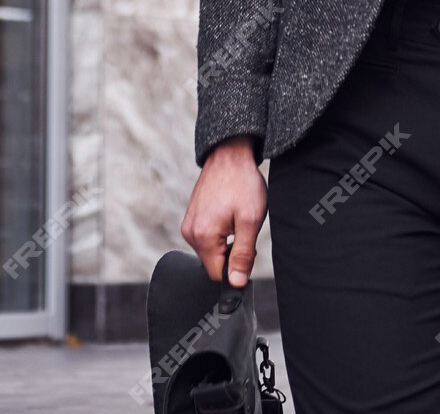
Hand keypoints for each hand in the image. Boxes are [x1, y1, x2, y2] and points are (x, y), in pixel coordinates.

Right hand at [182, 135, 268, 286]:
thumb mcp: (250, 221)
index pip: (217, 275)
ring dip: (227, 244)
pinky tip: (230, 216)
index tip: (248, 255)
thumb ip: (242, 255)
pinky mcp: (192, 218)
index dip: (236, 272)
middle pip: (214, 264)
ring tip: (238, 220)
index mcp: (203, 236)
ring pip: (211, 251)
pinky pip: (207, 238)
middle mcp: (190, 233)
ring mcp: (189, 225)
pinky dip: (220, 234)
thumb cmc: (242, 184)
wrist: (230, 155)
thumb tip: (236, 284)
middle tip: (245, 232)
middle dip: (232, 255)